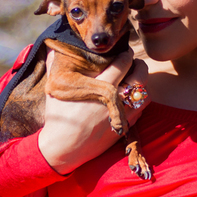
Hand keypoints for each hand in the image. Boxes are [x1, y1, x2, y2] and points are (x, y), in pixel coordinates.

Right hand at [37, 50, 149, 173]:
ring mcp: (122, 115)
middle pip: (140, 76)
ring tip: (133, 80)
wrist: (64, 148)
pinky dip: (137, 101)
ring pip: (144, 93)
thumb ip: (55, 66)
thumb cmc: (58, 119)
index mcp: (99, 87)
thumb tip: (52, 47)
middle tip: (133, 63)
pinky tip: (128, 99)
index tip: (123, 51)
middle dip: (139, 66)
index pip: (122, 63)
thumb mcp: (54, 91)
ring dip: (141, 84)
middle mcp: (115, 101)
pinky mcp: (124, 127)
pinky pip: (140, 110)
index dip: (125, 54)